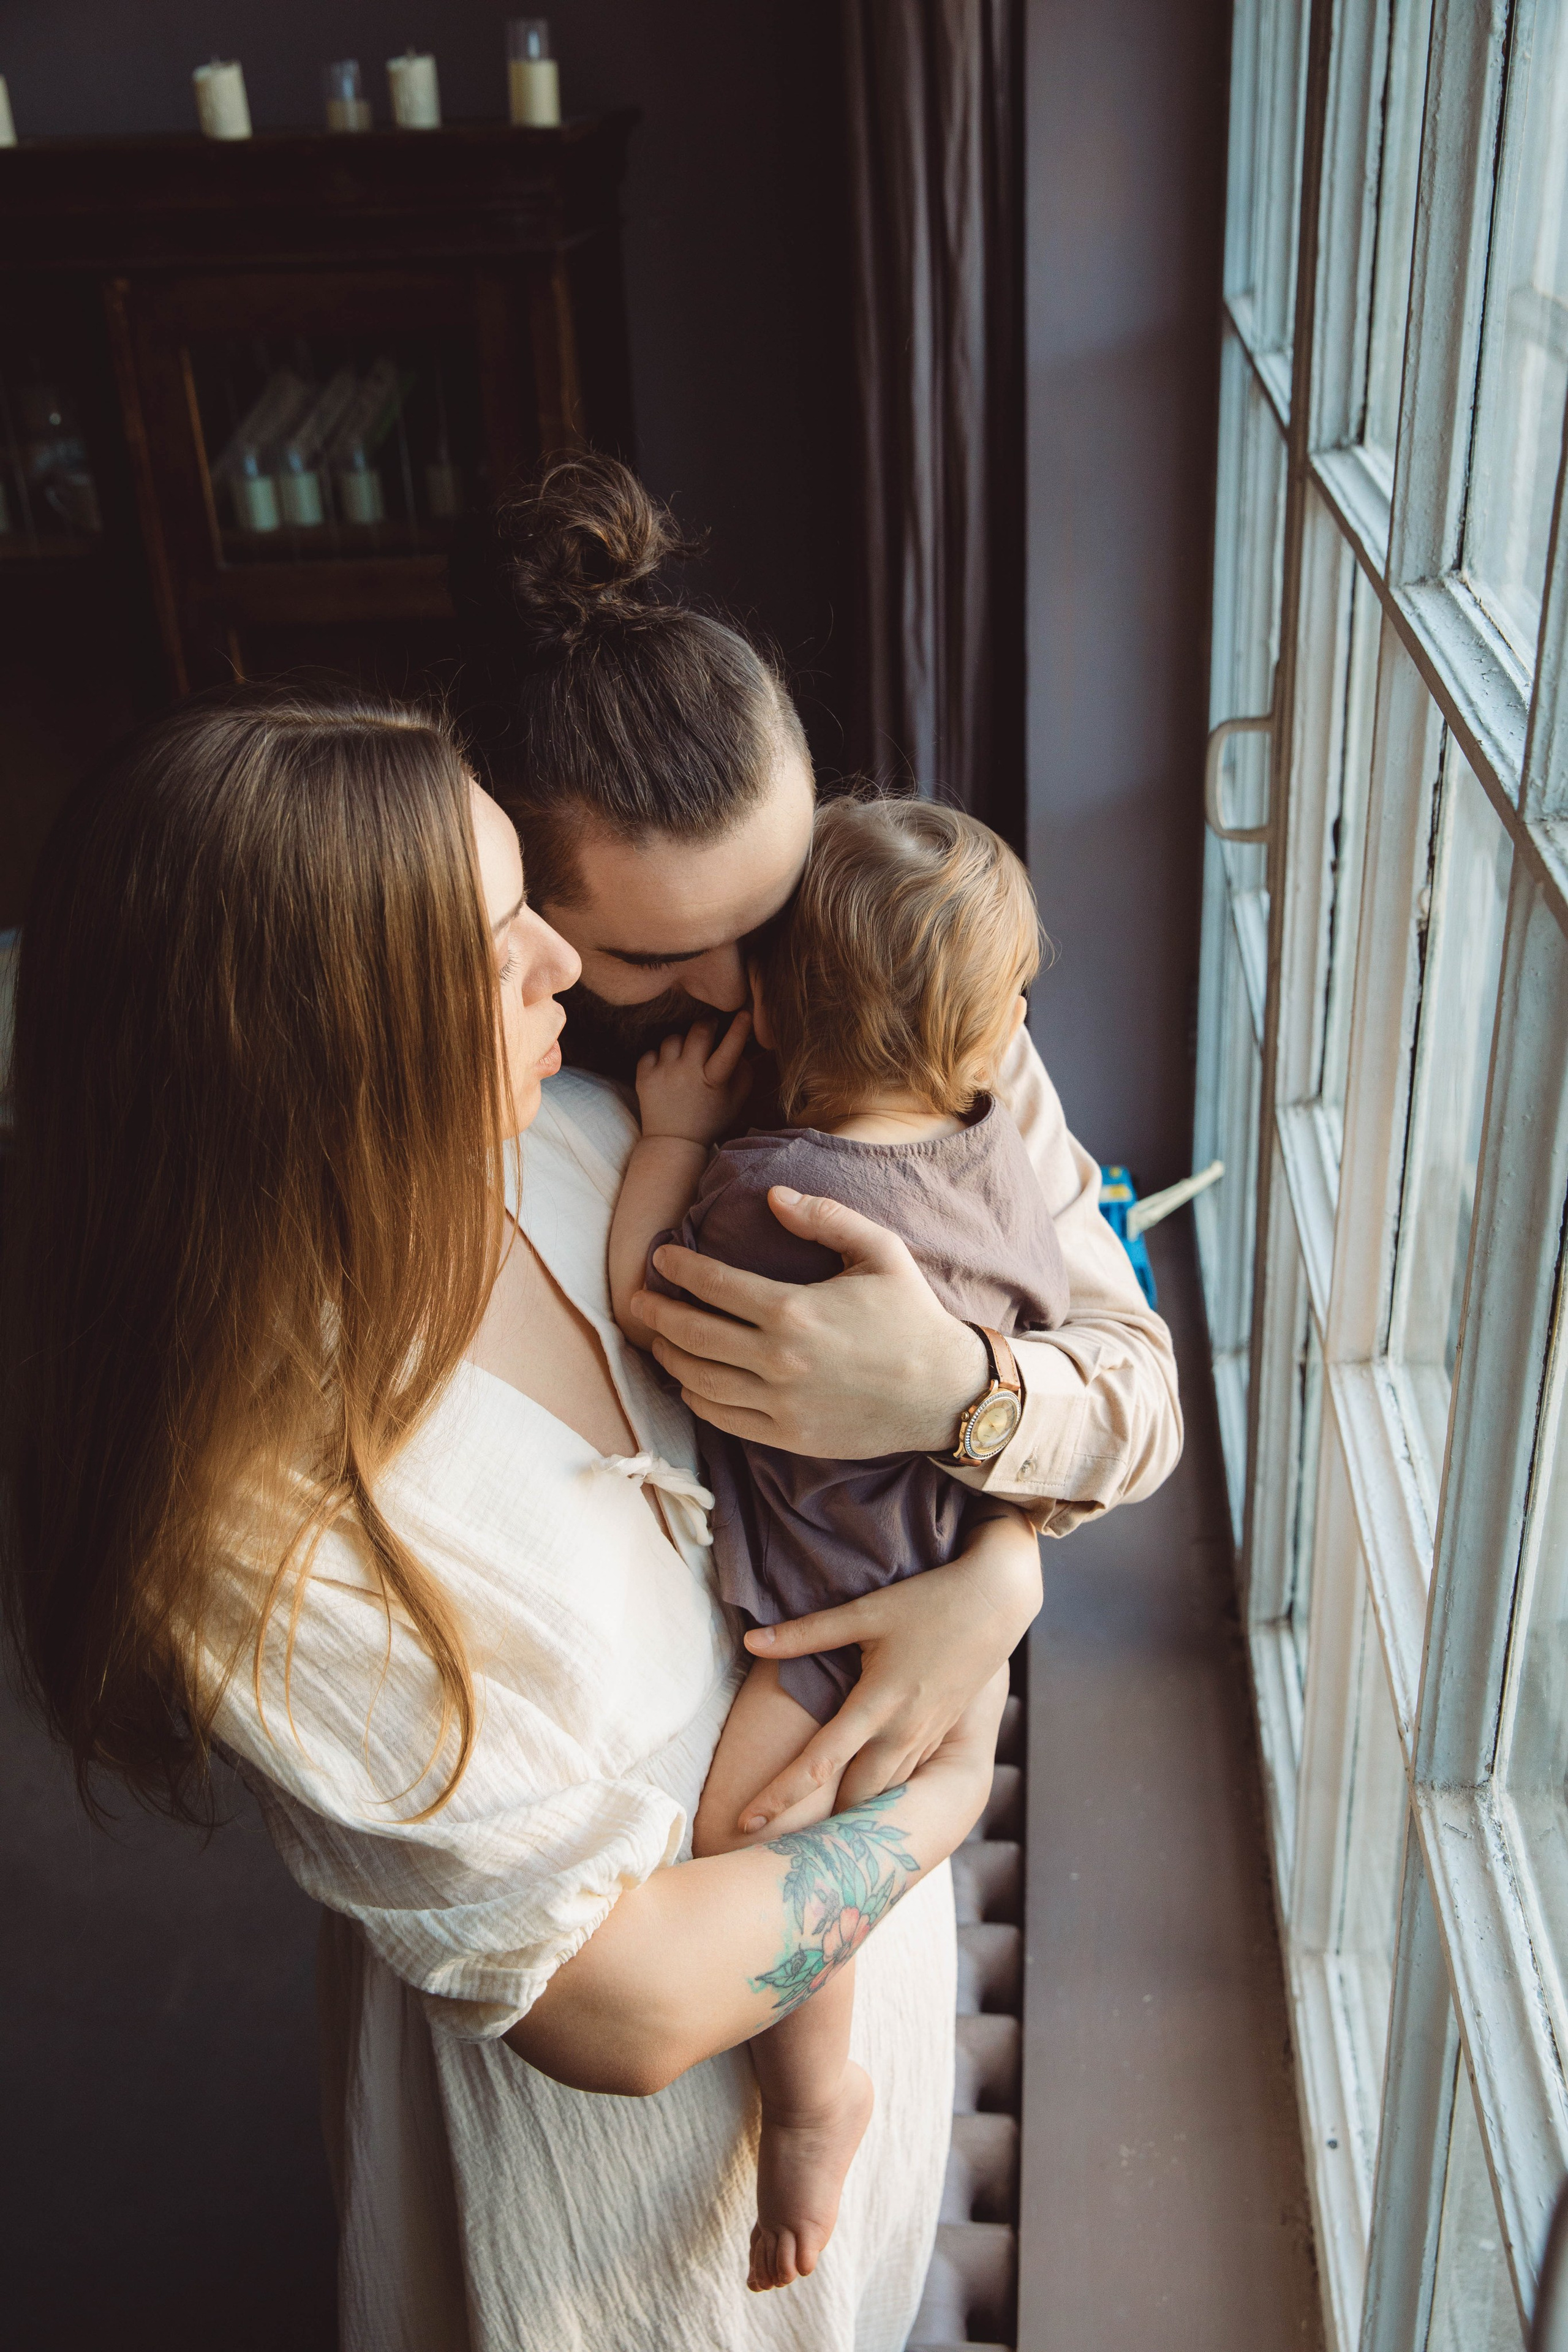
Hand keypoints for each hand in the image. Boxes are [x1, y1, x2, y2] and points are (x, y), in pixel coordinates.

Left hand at [632, 1186, 988, 1455]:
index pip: (713, 1285)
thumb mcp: (879, 1251)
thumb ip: (824, 1218)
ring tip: (657, 1338)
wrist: (945, 1392)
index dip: (678, 1269)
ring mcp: (780, 1403)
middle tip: (638, 1299)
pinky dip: (696, 1398)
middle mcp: (777, 1360)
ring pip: (699, 1380)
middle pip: (692, 1334)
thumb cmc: (911, 1316)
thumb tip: (773, 1196)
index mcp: (793, 1310)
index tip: (660, 1259)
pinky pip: (723, 1418)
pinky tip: (688, 1382)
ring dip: (669, 1356)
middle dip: (656, 1313)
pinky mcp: (787, 1435)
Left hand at [635, 1013, 752, 1146]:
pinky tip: (666, 1070)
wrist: (673, 1141)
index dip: (739, 1029)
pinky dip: (659, 1057)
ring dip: (682, 1042)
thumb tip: (740, 1046)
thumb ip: (743, 1073)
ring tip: (685, 1056)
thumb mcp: (735, 1101)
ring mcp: (664, 1074)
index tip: (745, 1013)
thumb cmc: (709, 1118)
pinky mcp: (644, 1077)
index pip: (730, 1048)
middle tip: (710, 1027)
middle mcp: (688, 1073)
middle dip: (707, 1024)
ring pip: (673, 1038)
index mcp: (714, 1080)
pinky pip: (652, 1052)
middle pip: (699, 1031)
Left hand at [733, 1507, 1041, 1828]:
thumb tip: (751, 1640)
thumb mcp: (866, 1612)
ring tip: (822, 1842)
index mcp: (878, 1705)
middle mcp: (903, 1732)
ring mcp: (927, 1737)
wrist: (998, 1602)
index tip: (746, 1821)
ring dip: (854, 1818)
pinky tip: (867, 1807)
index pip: (818, 1763)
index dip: (779, 1795)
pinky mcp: (942, 1731)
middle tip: (784, 1850)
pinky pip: (906, 1777)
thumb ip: (806, 1632)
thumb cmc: (929, 1601)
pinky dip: (883, 1797)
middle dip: (823, 1828)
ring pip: (885, 1794)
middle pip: (856, 1798)